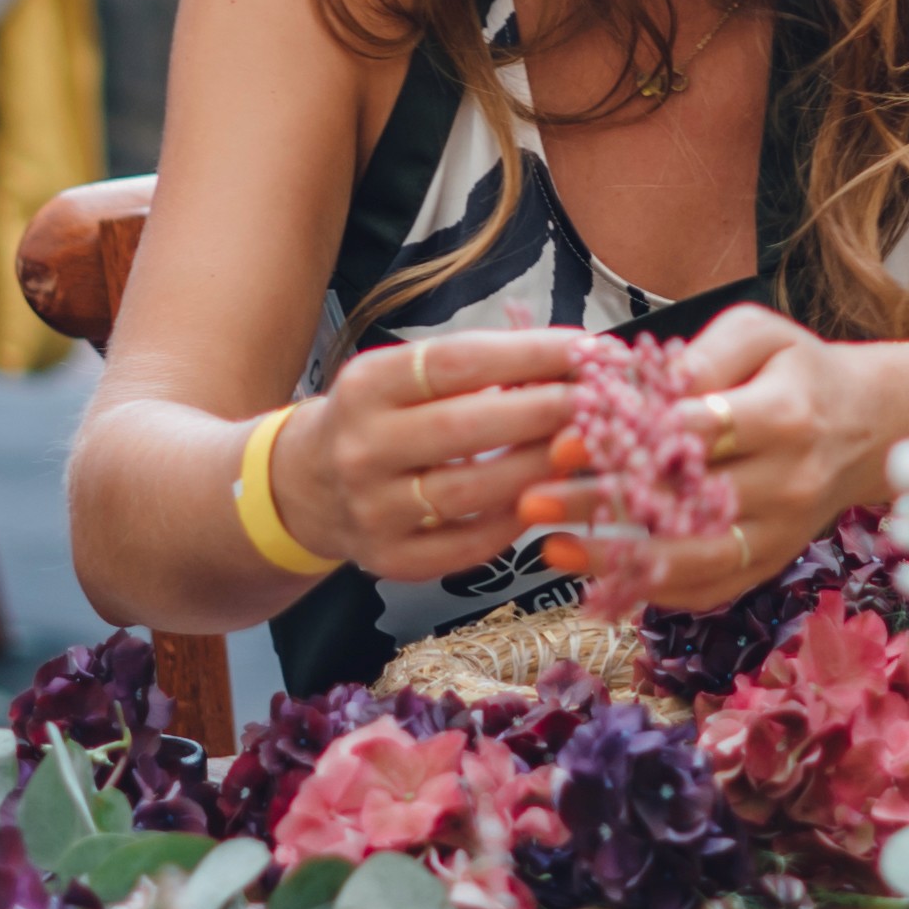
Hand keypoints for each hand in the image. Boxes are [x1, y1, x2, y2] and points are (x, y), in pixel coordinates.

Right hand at [272, 329, 581, 584]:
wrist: (304, 487)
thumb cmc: (378, 419)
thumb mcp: (403, 377)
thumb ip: (476, 370)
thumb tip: (571, 358)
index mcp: (368, 386)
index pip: (459, 362)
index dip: (529, 354)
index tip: (586, 348)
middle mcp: (363, 447)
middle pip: (469, 427)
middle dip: (546, 411)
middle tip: (604, 401)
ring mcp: (373, 509)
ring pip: (474, 491)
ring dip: (540, 468)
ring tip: (586, 448)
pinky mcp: (390, 559)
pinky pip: (469, 545)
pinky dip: (515, 521)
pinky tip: (547, 499)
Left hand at [531, 307, 908, 612]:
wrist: (871, 427)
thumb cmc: (801, 370)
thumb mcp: (761, 334)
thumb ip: (705, 354)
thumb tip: (644, 386)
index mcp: (783, 416)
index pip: (695, 434)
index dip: (625, 440)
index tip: (562, 442)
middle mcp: (787, 483)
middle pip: (686, 503)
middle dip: (602, 506)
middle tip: (534, 502)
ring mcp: (781, 533)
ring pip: (697, 559)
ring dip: (619, 561)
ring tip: (555, 550)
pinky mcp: (772, 562)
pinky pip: (712, 587)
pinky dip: (654, 589)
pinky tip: (600, 575)